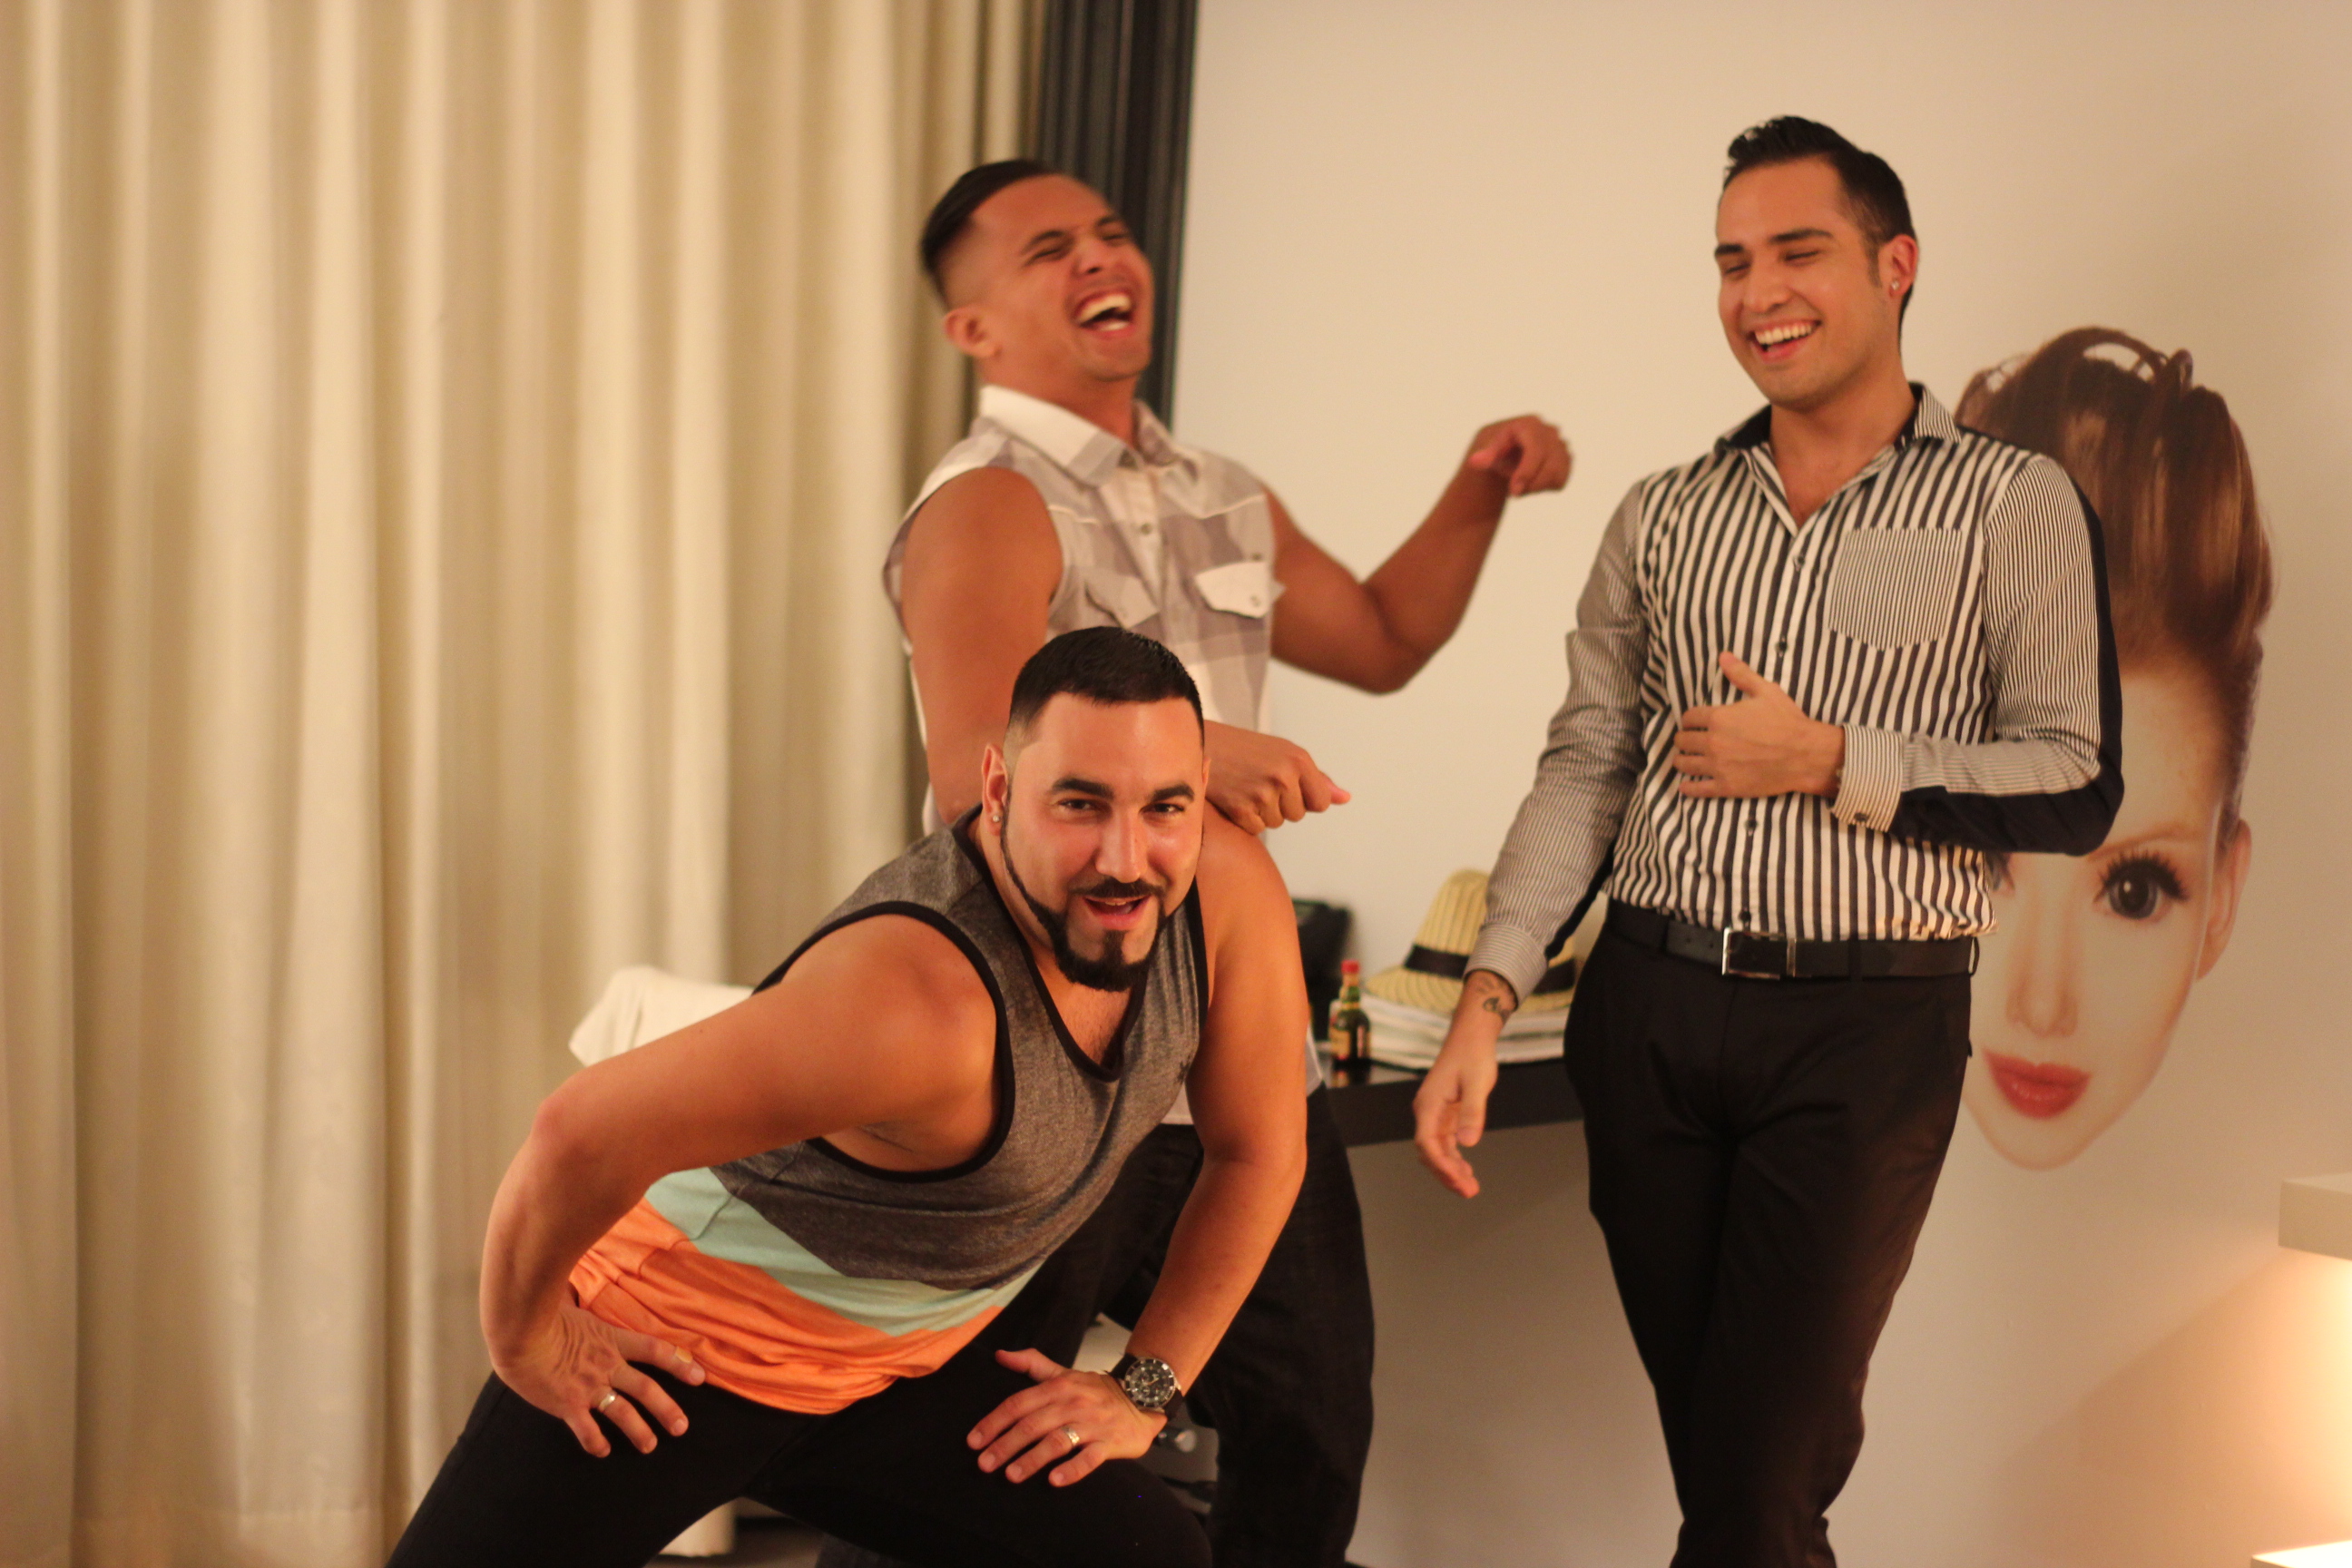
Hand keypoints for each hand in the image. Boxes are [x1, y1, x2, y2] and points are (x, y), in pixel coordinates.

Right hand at [490, 1300, 705, 1456]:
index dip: (679, 1364)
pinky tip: (603, 1451)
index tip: (699, 1378)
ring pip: (623, 1414)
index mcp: (611, 1340)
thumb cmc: (541, 1312)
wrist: (519, 1332)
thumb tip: (571, 1284)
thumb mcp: (570, 1304)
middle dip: (667, 1409)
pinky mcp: (568, 1404)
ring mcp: (588, 1387)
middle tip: (682, 1427)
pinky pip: (587, 1429)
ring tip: (650, 1445)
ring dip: (639, 1432)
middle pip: (646, 1389)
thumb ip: (577, 1300)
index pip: (654, 1350)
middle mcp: (606, 1365)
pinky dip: (596, 1442)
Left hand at [969, 1349, 1166, 1486]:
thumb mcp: (1063, 1372)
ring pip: (1057, 1441)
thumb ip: (1032, 1364)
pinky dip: (1072, 1469)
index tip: (973, 1441)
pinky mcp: (1110, 1443)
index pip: (1018, 1404)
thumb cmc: (1096, 1390)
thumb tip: (1000, 1355)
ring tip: (1011, 1475)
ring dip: (1032, 1459)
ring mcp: (1092, 1424)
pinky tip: (1055, 1481)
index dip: (993, 1422)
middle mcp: (1072, 1403)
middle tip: (984, 1465)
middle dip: (1005, 1445)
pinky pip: (1090, 1458)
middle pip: (1032, 1425)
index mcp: (1057, 1386)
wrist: (1142, 1397)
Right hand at [1205, 720, 1349, 832]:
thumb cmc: (1244, 748)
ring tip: (1245, 788)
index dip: (1305, 799)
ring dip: (1263, 812)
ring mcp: (1262, 793)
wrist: (1200, 743)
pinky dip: (1246, 820)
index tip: (1286, 786)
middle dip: (1282, 804)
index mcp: (1298, 759)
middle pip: (1298, 814)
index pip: (1320, 802)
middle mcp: (1283, 776)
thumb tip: (1345, 799)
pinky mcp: (1240, 808)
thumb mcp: (1284, 753)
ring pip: (1276, 823)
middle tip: (1258, 782)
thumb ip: (1317, 779)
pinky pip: (1256, 829)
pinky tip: (1235, 798)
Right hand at [1413, 974, 1510, 1197]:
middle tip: (1468, 1191)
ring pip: (1437, 1149)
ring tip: (1469, 1187)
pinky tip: (1466, 1169)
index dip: (1440, 1164)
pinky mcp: (1445, 1113)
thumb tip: (1468, 1144)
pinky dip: (1454, 1156)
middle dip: (1446, 1173)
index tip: (1458, 1180)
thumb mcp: (1477, 1083)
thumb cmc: (1473, 1056)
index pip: (1427, 1143)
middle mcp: (1427, 1111)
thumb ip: (1472, 1113)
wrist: (1471, 1037)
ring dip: (1451, 1169)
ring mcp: (1435, 1113)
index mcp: (1428, 1105)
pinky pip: (1445, 1141)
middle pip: (1429, 1151)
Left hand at [1465, 415, 1572, 498]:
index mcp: (1530, 424)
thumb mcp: (1485, 451)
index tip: (1514, 490)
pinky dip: (1544, 488)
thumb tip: (1475, 461)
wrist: (1504, 457)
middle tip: (1513, 493)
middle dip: (1530, 483)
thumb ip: (1484, 456)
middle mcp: (1550, 431)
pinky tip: (1529, 483)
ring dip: (1536, 487)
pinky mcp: (1566, 460)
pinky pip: (1560, 481)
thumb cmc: (1493, 451)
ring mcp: (1561, 445)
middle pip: (1550, 464)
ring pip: (1557, 475)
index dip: (1527, 471)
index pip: (1536, 449)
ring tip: (1519, 486)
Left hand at [1672, 652, 1843, 799]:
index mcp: (1718, 718)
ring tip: (1685, 760)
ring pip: (1684, 764)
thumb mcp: (1766, 691)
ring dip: (1682, 760)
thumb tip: (1723, 656)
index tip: (1693, 722)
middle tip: (1688, 741)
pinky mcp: (1726, 787)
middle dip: (1684, 739)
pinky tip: (1685, 786)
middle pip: (1682, 740)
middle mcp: (1712, 742)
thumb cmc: (1787, 721)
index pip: (1689, 717)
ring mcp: (1717, 766)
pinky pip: (1697, 789)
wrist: (1805, 754)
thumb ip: (1741, 674)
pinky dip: (1688, 788)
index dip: (1689, 719)